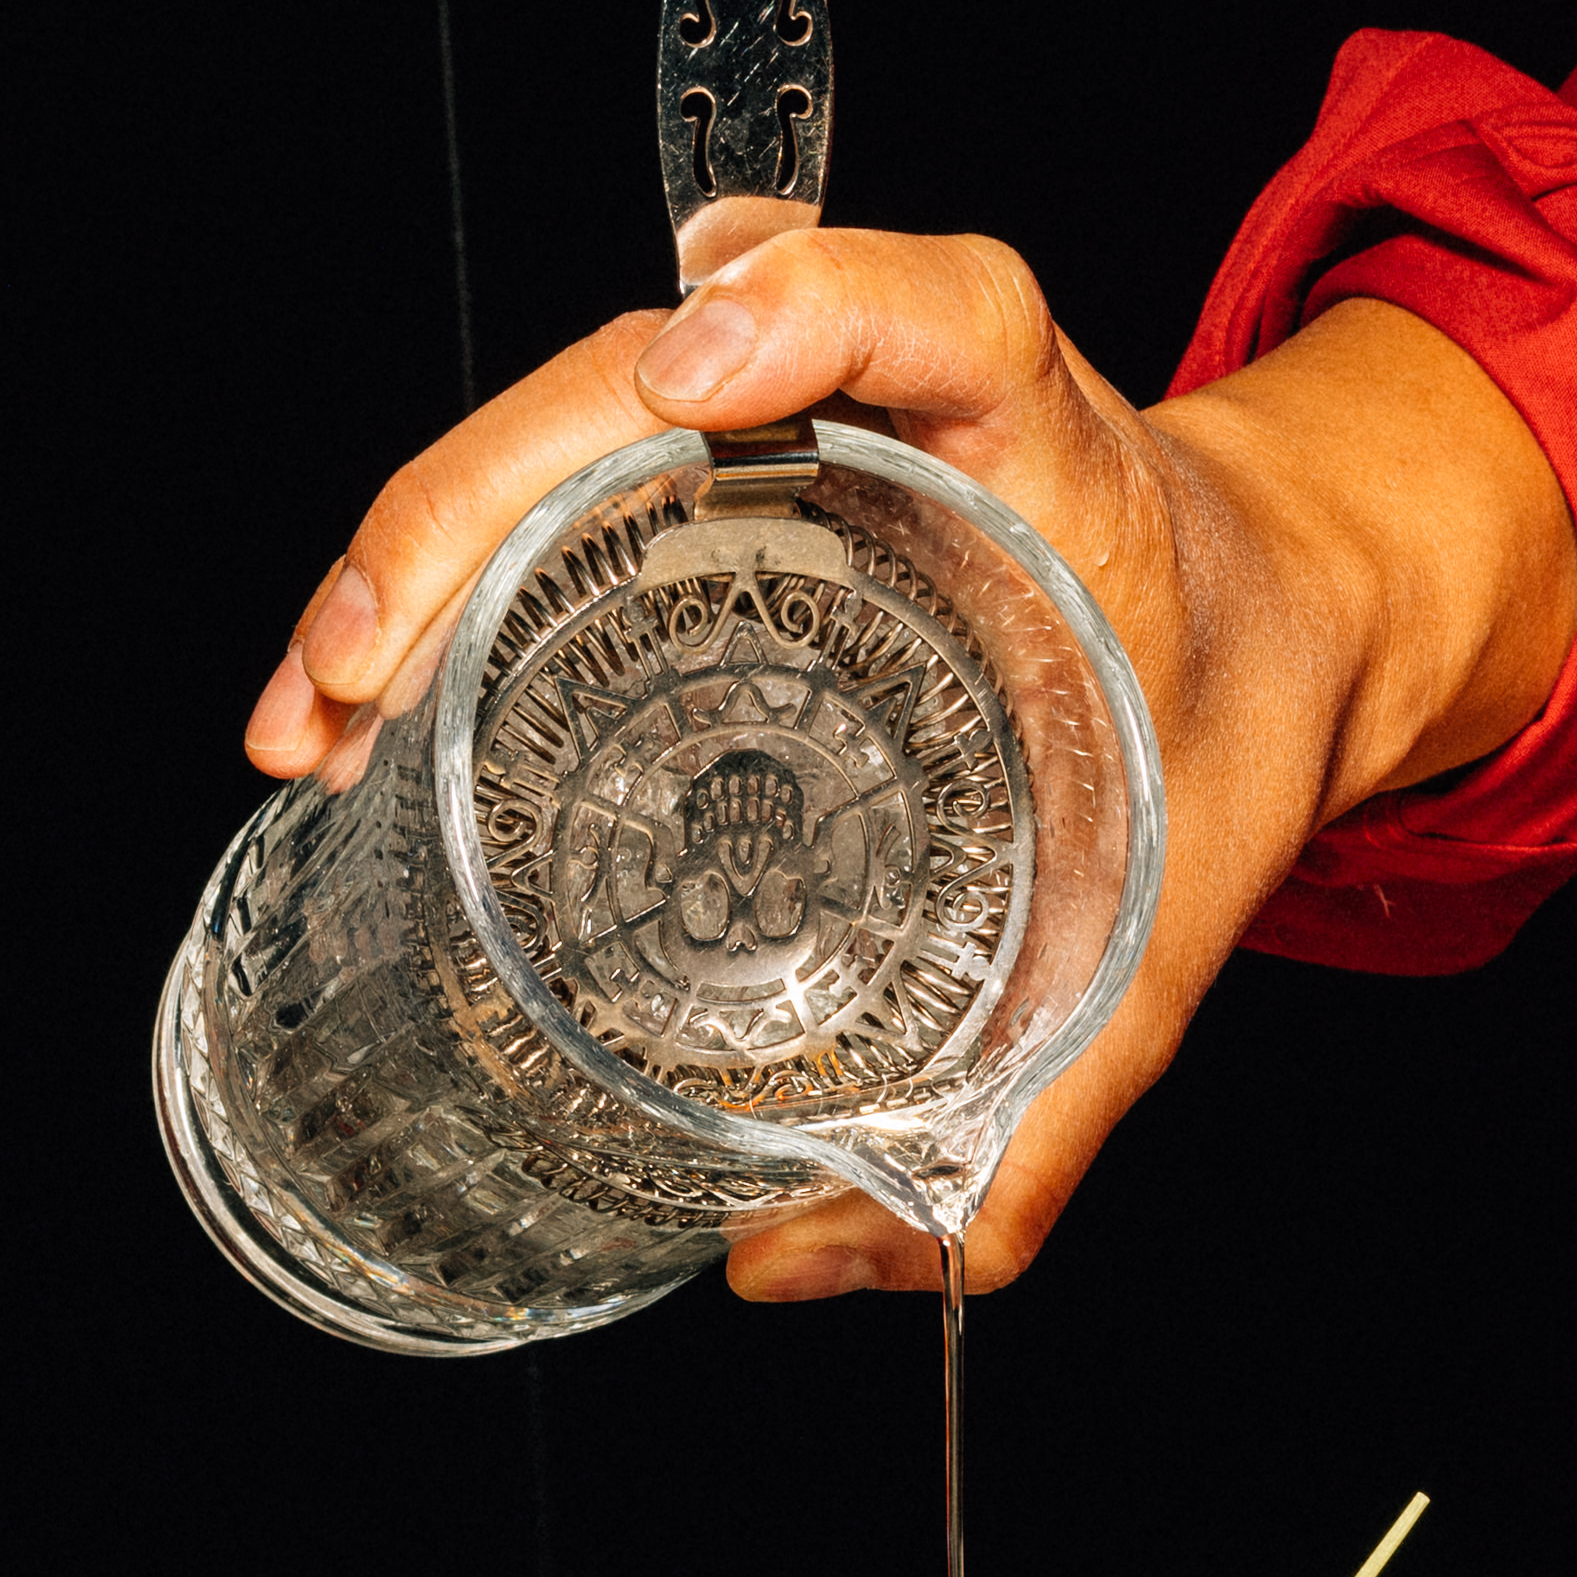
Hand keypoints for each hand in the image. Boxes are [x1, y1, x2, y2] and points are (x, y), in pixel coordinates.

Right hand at [245, 238, 1576, 1297]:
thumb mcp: (1162, 956)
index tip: (693, 380)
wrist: (1253, 643)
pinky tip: (365, 705)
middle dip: (473, 510)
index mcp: (1045, 455)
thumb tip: (804, 1264)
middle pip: (650, 371)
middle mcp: (899, 401)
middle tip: (363, 686)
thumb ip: (1036, 1127)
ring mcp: (790, 427)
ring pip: (566, 429)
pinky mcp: (724, 476)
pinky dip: (445, 578)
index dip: (817, 312)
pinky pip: (565, 492)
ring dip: (414, 555)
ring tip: (324, 720)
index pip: (950, 312)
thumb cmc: (1208, 752)